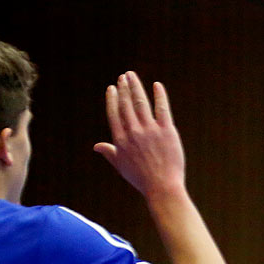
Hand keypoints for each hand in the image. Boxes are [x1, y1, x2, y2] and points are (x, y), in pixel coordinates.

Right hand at [93, 71, 184, 197]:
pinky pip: (162, 108)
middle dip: (124, 88)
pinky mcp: (167, 131)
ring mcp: (150, 130)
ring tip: (132, 76)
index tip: (112, 88)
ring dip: (136, 87)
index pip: (114, 113)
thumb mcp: (121, 166)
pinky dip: (159, 96)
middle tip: (124, 77)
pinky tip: (157, 85)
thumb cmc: (141, 179)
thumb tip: (96, 146)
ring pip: (141, 102)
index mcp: (121, 140)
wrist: (162, 187)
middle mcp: (133, 132)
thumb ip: (109, 152)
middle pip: (126, 104)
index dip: (113, 99)